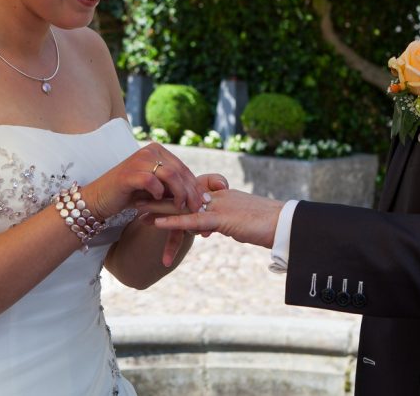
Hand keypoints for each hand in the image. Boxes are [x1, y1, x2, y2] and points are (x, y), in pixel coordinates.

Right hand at [81, 143, 203, 222]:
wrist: (100, 199)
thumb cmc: (130, 195)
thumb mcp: (156, 189)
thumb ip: (173, 187)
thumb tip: (200, 197)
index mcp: (157, 151)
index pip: (183, 168)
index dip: (195, 186)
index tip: (203, 202)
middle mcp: (149, 151)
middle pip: (180, 171)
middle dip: (191, 192)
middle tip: (197, 209)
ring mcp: (139, 160)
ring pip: (170, 176)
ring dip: (179, 194)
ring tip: (181, 208)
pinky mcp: (129, 173)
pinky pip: (152, 182)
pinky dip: (158, 193)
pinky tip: (157, 201)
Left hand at [144, 188, 282, 249]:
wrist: (285, 225)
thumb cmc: (269, 225)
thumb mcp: (241, 222)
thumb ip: (224, 222)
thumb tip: (209, 229)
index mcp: (222, 196)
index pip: (190, 191)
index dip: (170, 190)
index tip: (151, 189)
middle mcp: (218, 197)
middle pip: (181, 193)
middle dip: (157, 194)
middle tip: (135, 192)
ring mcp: (220, 206)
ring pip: (182, 204)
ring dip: (157, 206)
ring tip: (135, 206)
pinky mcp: (223, 219)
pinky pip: (193, 220)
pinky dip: (173, 220)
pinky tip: (156, 222)